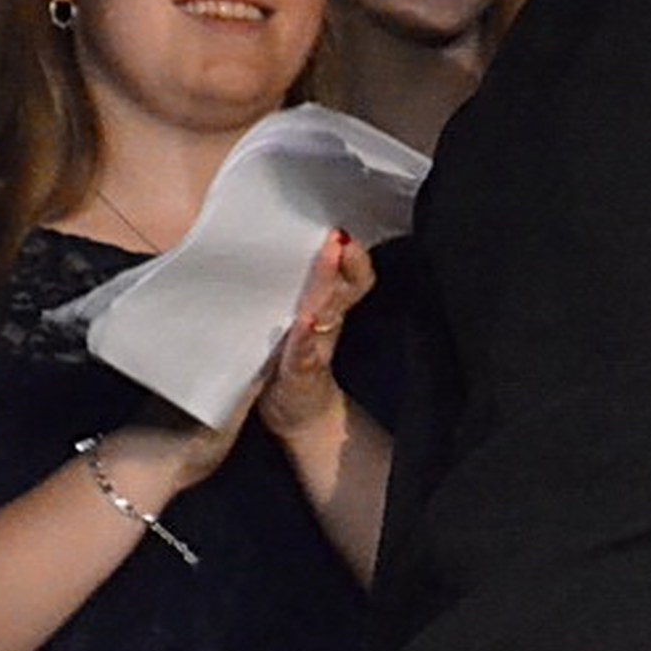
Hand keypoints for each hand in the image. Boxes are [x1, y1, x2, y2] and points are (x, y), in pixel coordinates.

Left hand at [255, 231, 375, 443]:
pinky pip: (303, 352)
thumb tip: (301, 260)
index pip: (350, 280)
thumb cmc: (296, 368)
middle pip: (344, 291)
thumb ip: (306, 299)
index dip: (354, 258)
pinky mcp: (299, 374)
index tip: (345, 231)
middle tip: (342, 236)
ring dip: (329, 287)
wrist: (301, 419)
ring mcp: (315, 350)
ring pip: (327, 313)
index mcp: (326, 315)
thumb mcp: (301, 330)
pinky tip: (304, 321)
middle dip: (346, 263)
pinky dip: (305, 337)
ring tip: (331, 257)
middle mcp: (327, 329)